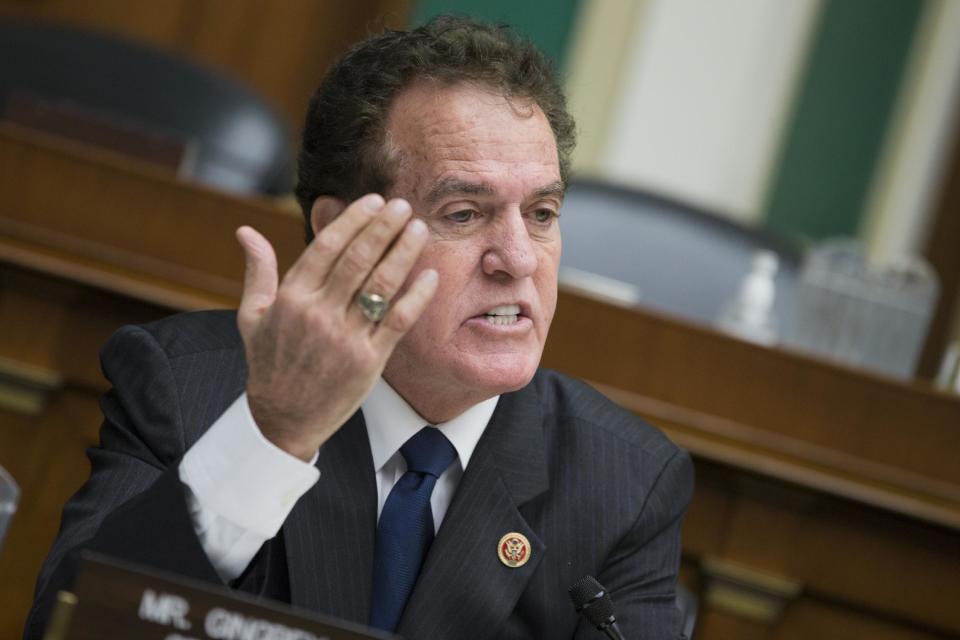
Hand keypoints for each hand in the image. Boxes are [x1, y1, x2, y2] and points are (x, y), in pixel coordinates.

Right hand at [235, 195, 437, 459]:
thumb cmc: (269, 363)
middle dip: (383, 227)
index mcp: (291, 298)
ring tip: (419, 229)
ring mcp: (345, 338)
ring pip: (381, 285)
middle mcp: (318, 314)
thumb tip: (245, 230)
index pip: (326, 247)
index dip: (353, 220)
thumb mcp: (252, 316)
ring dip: (403, 252)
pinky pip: (397, 321)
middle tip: (403, 205)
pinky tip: (430, 275)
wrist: (283, 420)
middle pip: (358, 259)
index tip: (373, 200)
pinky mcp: (368, 361)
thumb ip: (257, 271)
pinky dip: (416, 296)